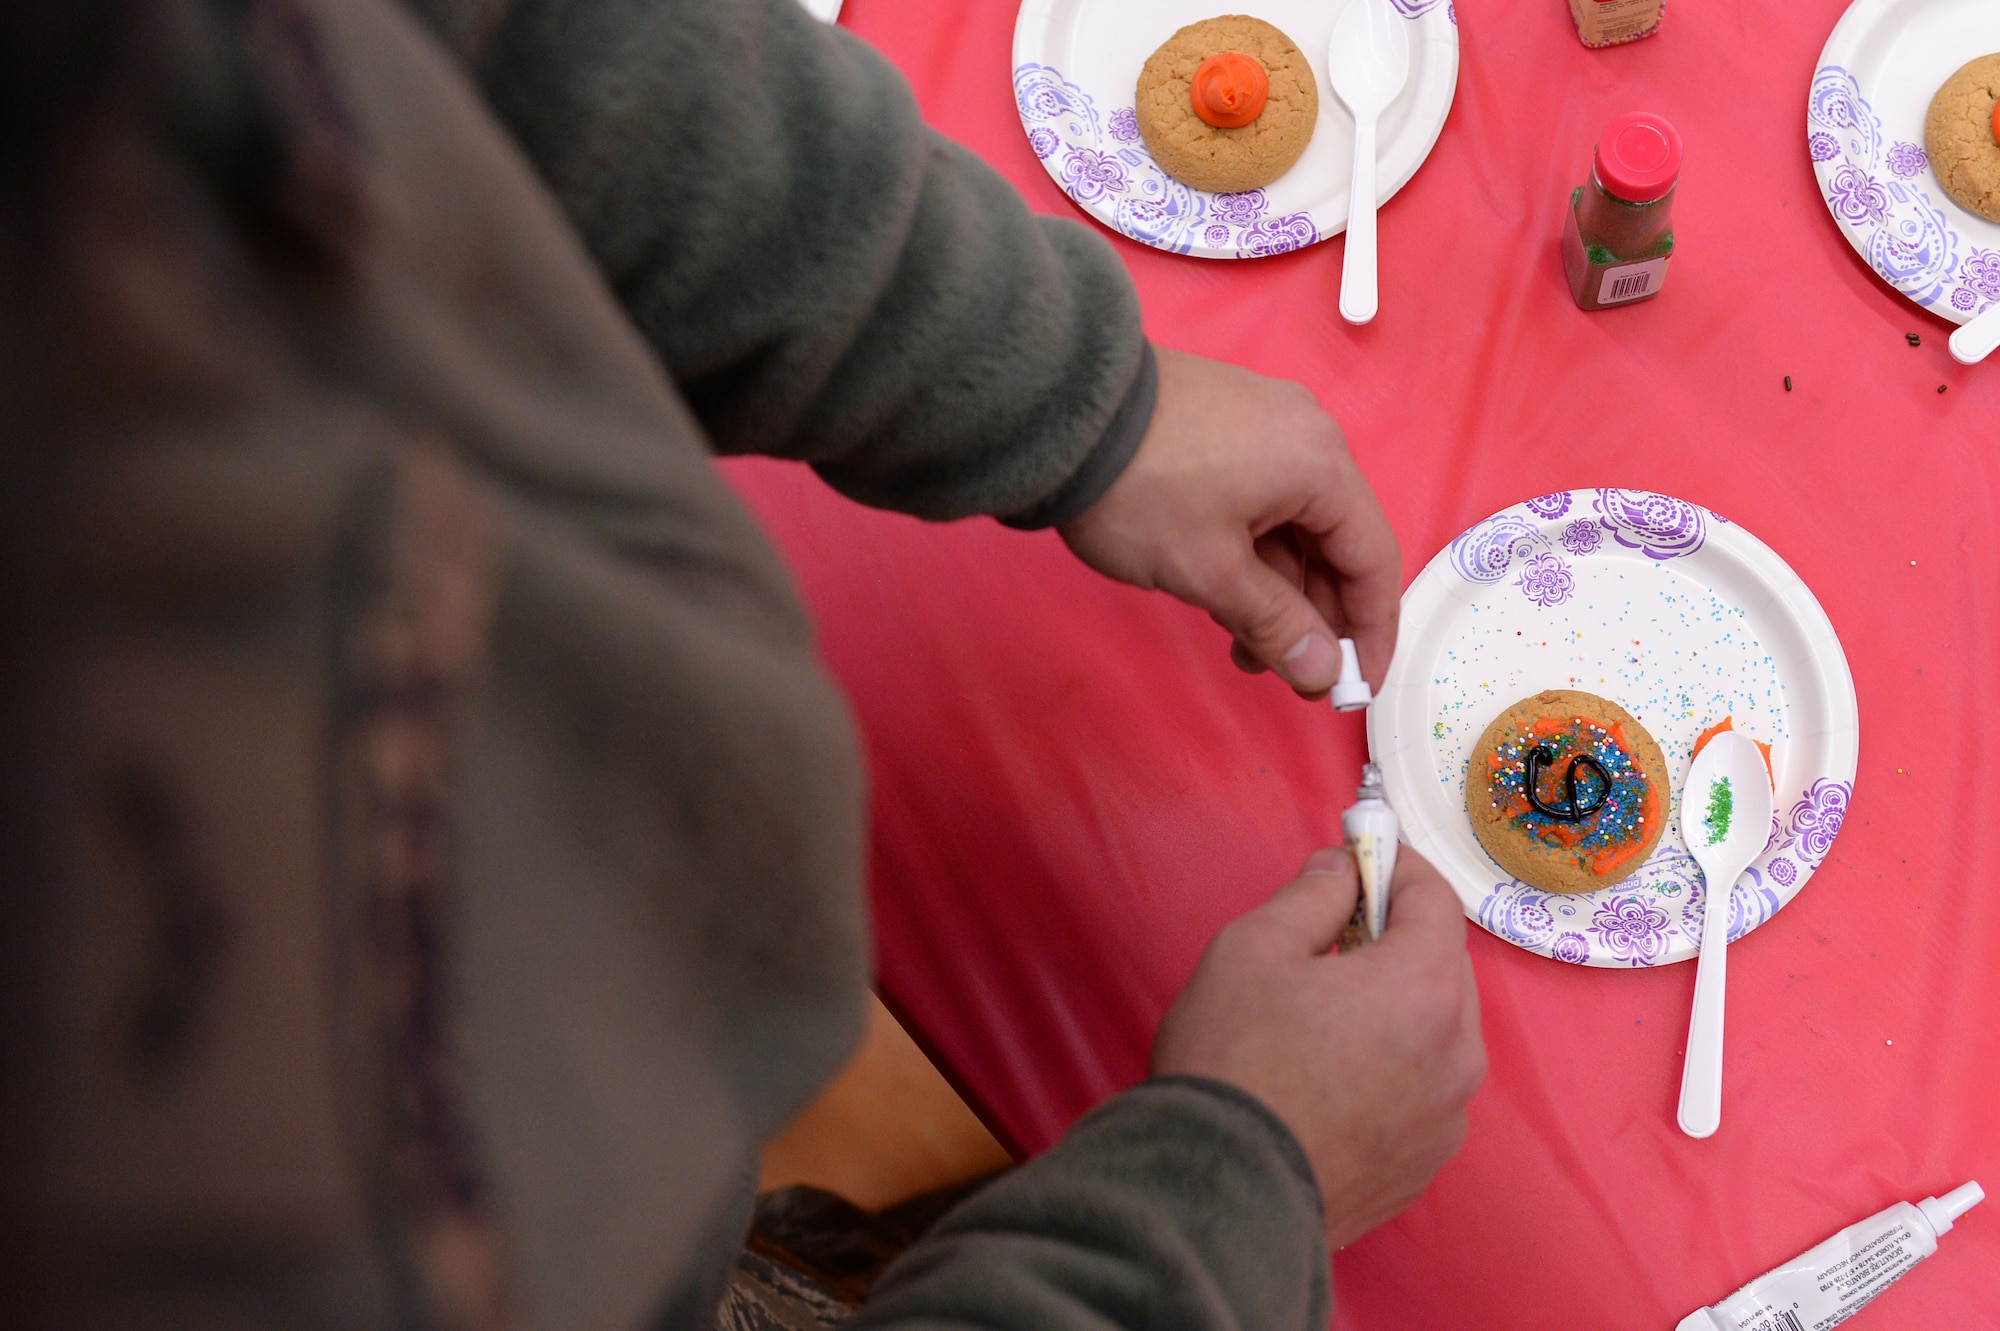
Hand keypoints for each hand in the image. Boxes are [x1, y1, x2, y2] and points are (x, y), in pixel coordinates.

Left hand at [1057, 348, 1400, 698]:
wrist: (1053, 414)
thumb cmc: (1136, 486)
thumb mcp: (1211, 572)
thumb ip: (1276, 625)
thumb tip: (1321, 669)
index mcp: (1320, 463)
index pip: (1373, 560)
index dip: (1371, 631)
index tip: (1358, 683)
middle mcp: (1305, 434)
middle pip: (1335, 543)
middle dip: (1315, 617)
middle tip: (1290, 675)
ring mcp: (1263, 425)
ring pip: (1293, 527)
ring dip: (1277, 592)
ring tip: (1240, 646)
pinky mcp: (1224, 426)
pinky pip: (1261, 501)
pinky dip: (1252, 554)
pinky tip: (1221, 596)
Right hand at [1151, 846, 1484, 1247]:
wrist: (1222, 1194)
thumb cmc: (1234, 1060)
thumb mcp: (1252, 948)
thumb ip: (1310, 896)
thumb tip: (1341, 870)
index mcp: (1424, 987)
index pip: (1435, 898)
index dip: (1397, 865)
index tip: (1363, 853)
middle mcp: (1458, 1051)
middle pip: (1444, 966)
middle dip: (1397, 937)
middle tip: (1334, 933)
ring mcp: (1448, 1116)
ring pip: (1437, 1031)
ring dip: (1397, 1006)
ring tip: (1327, 1014)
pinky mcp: (1425, 1165)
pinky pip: (1423, 1090)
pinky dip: (1393, 1068)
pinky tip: (1333, 1077)